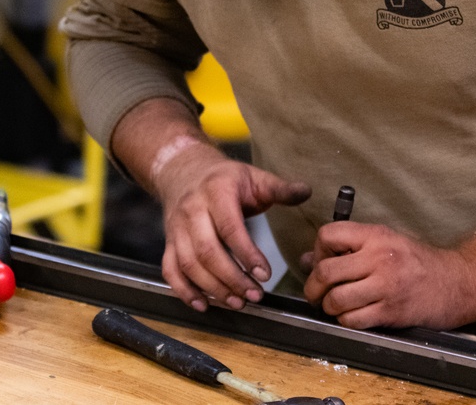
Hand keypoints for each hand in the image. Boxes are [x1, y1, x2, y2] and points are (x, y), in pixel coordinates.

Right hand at [155, 144, 310, 312]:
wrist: (183, 171)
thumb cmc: (224, 178)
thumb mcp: (253, 176)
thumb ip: (279, 188)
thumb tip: (306, 192)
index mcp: (216, 191)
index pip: (230, 228)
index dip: (247, 254)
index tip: (265, 274)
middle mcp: (192, 210)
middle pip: (207, 251)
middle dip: (231, 278)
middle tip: (255, 295)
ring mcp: (177, 228)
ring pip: (189, 263)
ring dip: (212, 288)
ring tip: (237, 303)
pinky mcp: (169, 242)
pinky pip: (170, 270)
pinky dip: (183, 290)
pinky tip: (203, 304)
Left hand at [302, 222, 475, 329]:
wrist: (457, 283)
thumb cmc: (418, 262)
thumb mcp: (385, 243)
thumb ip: (348, 249)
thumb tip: (307, 260)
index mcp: (376, 235)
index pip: (328, 235)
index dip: (318, 251)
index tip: (323, 262)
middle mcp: (379, 257)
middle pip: (326, 271)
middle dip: (313, 286)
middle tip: (316, 293)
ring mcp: (386, 286)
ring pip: (336, 299)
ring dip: (328, 307)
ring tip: (333, 306)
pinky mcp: (391, 312)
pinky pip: (352, 320)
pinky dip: (345, 321)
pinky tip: (351, 316)